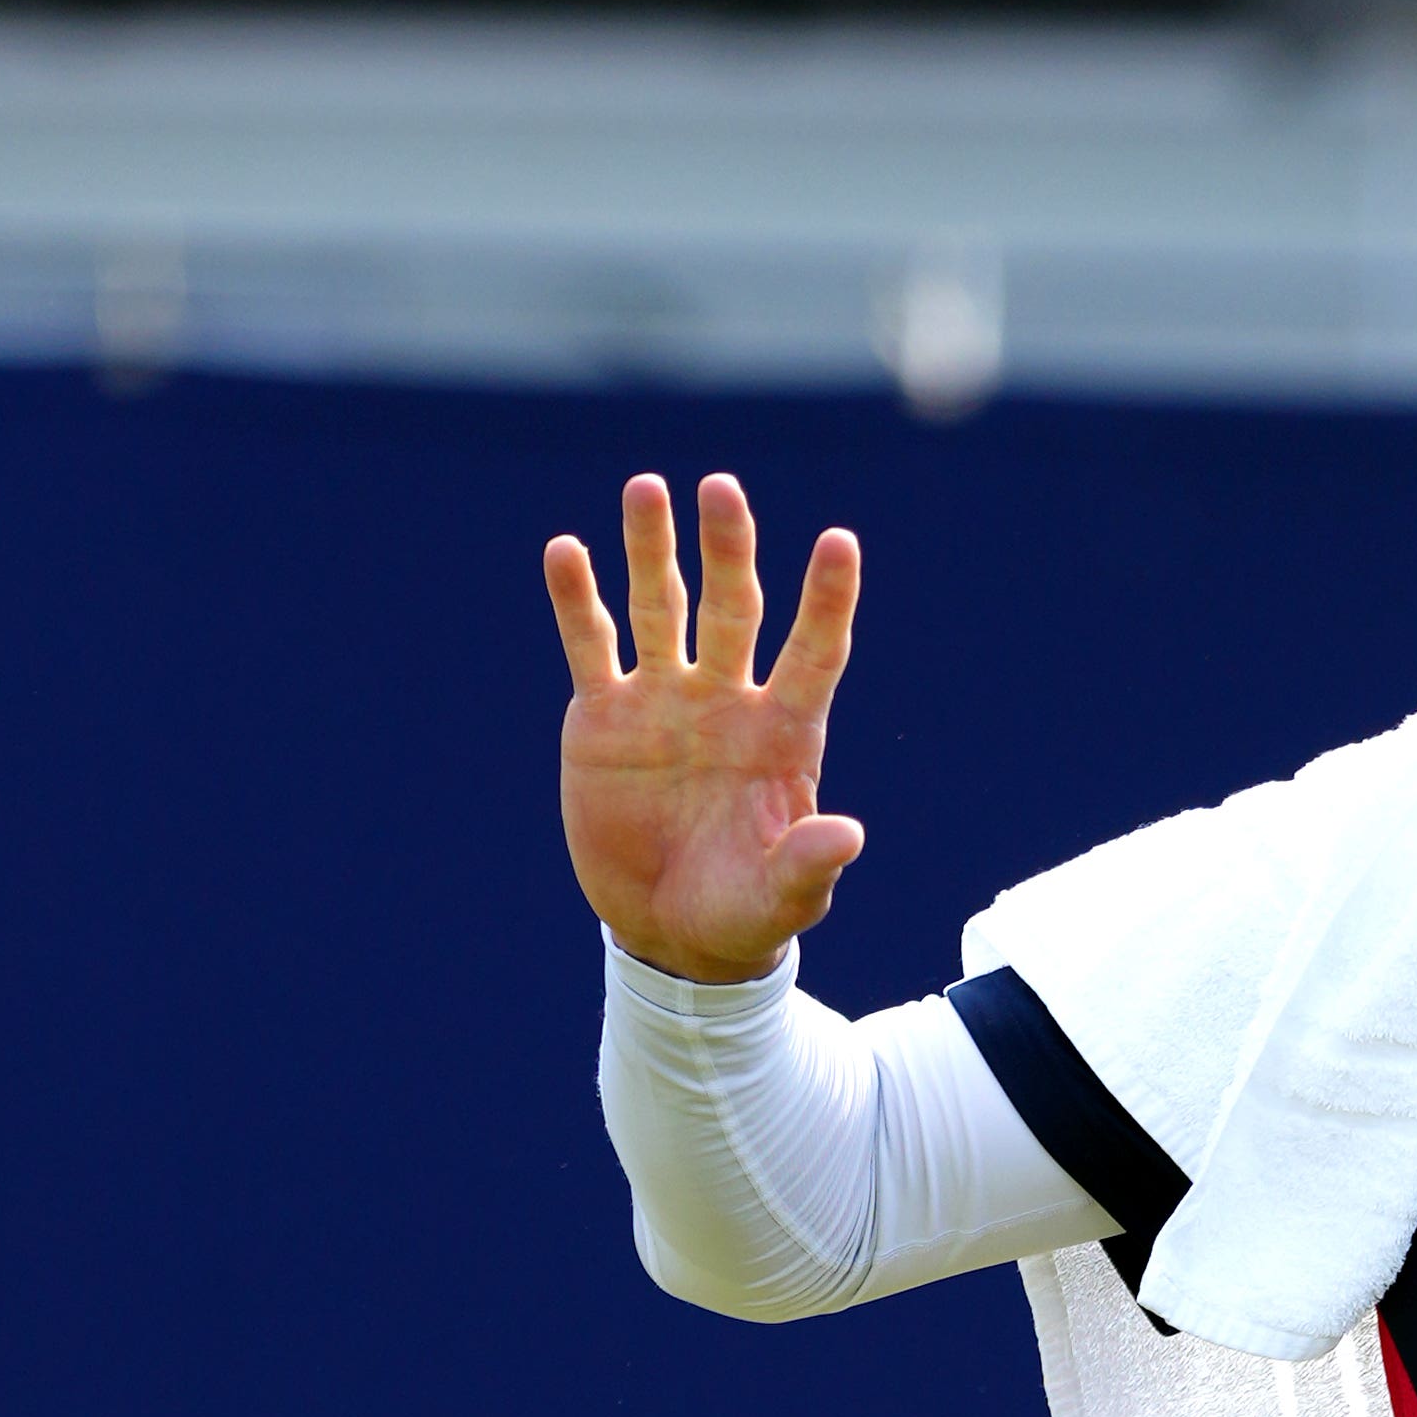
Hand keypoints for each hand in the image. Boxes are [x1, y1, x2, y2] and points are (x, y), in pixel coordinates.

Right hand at [545, 474, 864, 983]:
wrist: (671, 929)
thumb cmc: (745, 910)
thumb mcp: (783, 895)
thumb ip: (810, 863)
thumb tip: (848, 835)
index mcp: (785, 732)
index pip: (815, 650)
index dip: (826, 598)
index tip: (839, 541)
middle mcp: (728, 700)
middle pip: (734, 607)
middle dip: (728, 549)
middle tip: (720, 487)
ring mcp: (664, 701)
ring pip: (662, 608)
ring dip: (653, 549)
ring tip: (646, 486)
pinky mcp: (603, 718)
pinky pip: (591, 646)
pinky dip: (577, 600)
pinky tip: (568, 550)